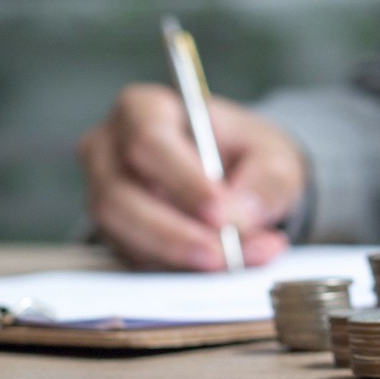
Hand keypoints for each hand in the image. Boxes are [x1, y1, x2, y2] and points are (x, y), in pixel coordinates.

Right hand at [78, 83, 306, 270]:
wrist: (242, 177)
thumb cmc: (248, 154)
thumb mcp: (274, 157)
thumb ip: (265, 183)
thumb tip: (238, 218)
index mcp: (144, 108)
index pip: (148, 141)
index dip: (183, 182)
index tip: (220, 213)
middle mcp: (110, 150)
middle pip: (120, 196)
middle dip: (174, 232)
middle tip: (223, 254)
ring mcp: (105, 194)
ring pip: (122, 234)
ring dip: (178, 257)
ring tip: (233, 263)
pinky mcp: (115, 234)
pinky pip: (134, 259)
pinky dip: (178, 270)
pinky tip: (221, 267)